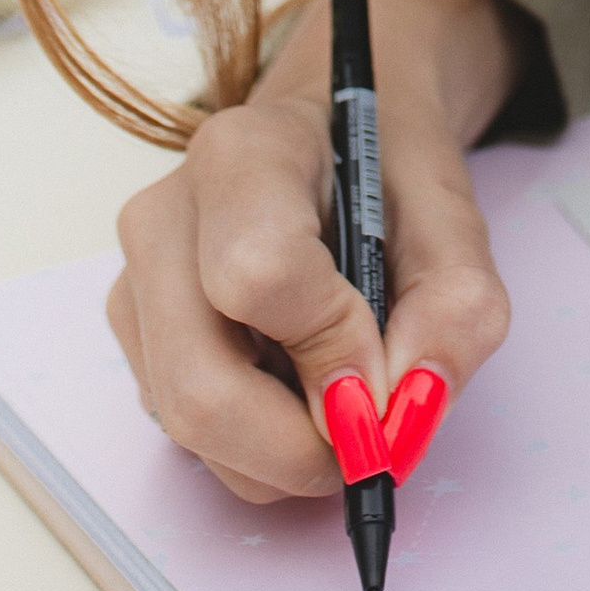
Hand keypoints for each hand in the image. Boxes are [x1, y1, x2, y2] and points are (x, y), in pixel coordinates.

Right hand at [106, 0, 516, 503]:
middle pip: (201, 388)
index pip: (261, 277)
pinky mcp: (134, 336)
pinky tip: (293, 379)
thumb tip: (403, 418)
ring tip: (335, 382)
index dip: (333, 350)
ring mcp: (135, 282)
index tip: (388, 368)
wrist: (334, 141)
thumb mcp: (454, 221)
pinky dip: (255, 442)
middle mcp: (165, 216)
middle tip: (371, 436)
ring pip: (192, 428)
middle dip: (300, 447)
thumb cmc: (388, 173)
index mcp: (244, 154)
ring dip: (282, 449)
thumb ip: (455, 310)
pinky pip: (186, 434)